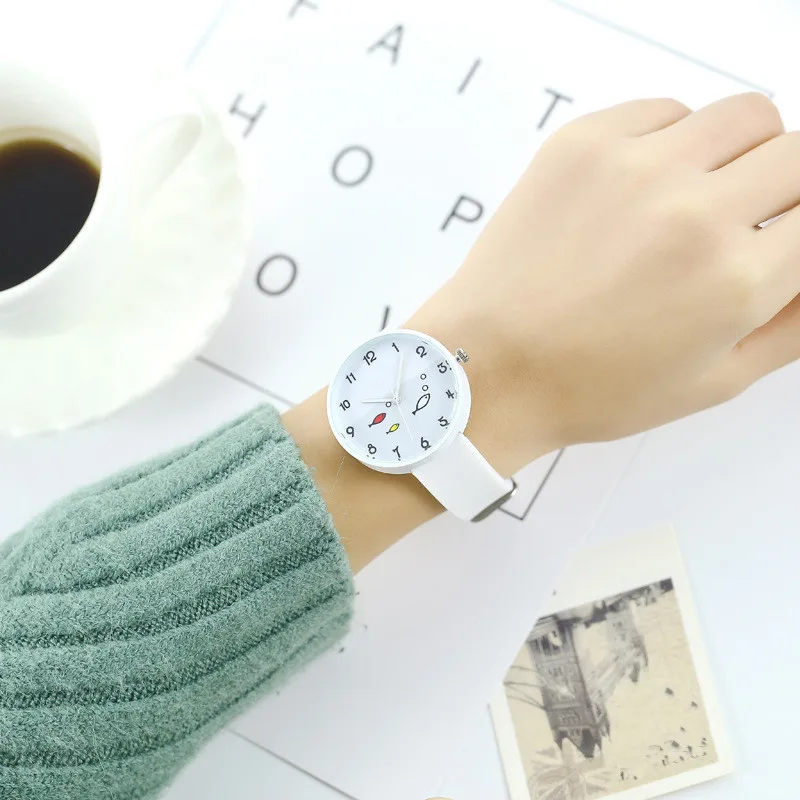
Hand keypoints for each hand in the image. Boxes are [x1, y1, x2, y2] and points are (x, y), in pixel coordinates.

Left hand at [288, 92, 799, 571]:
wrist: (491, 368)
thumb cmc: (586, 387)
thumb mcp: (712, 382)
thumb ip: (792, 324)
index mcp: (737, 279)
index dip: (799, 229)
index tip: (779, 237)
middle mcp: (694, 211)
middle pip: (796, 153)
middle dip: (786, 190)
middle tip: (748, 221)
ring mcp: (635, 168)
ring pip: (743, 116)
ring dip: (739, 154)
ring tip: (699, 198)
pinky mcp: (583, 144)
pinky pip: (666, 110)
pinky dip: (673, 140)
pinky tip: (645, 186)